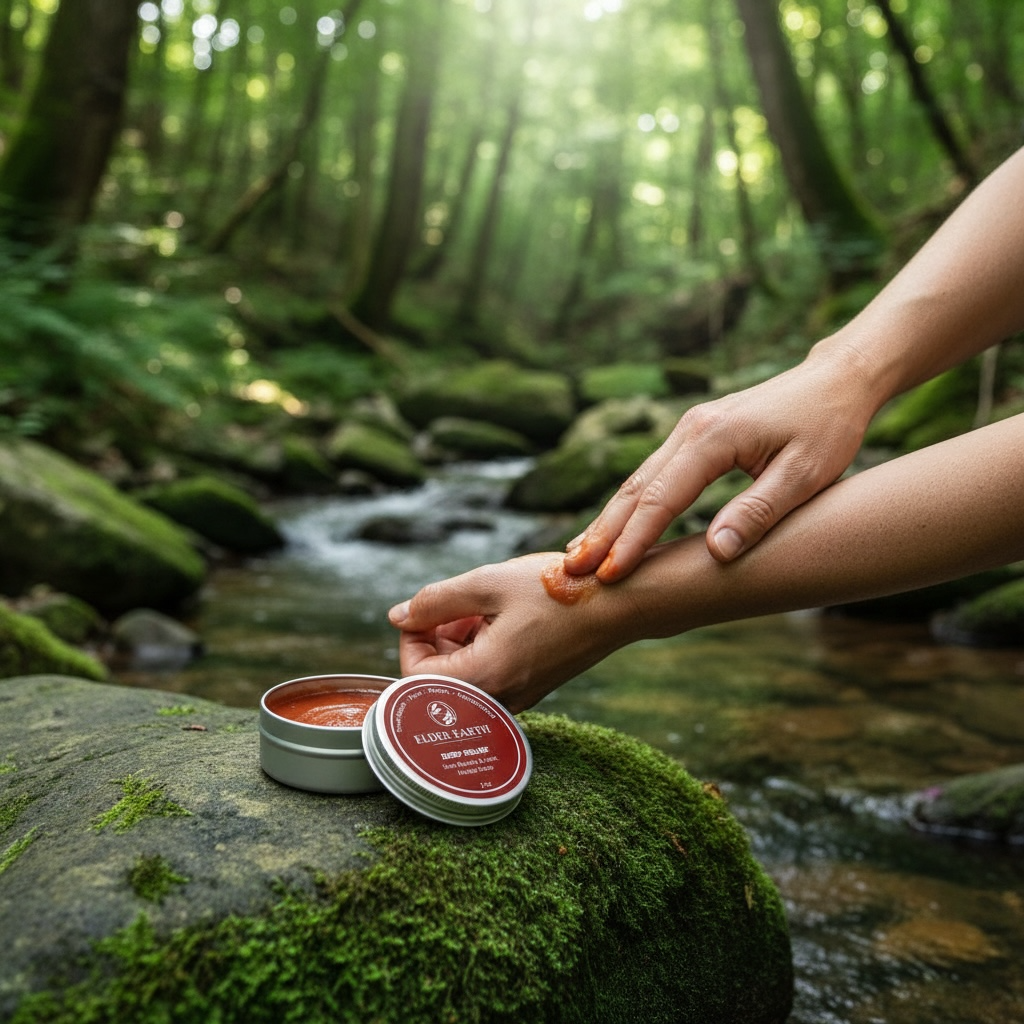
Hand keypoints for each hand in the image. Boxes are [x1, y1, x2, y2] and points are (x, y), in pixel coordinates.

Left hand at [387, 553, 635, 711]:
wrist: (619, 603)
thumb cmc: (557, 591)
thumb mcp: (487, 583)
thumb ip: (435, 601)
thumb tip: (398, 616)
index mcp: (483, 678)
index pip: (414, 679)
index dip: (411, 639)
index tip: (430, 609)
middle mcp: (499, 700)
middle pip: (437, 681)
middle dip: (435, 639)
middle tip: (460, 603)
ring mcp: (517, 698)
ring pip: (463, 678)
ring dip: (459, 641)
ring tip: (485, 606)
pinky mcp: (530, 689)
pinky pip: (488, 677)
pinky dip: (483, 648)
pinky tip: (503, 619)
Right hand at [563, 346, 874, 581]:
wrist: (836, 379)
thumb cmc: (828, 426)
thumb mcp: (805, 475)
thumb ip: (758, 512)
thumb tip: (716, 552)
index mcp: (713, 438)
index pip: (662, 499)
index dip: (634, 541)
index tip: (609, 576)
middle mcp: (691, 429)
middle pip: (636, 489)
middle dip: (603, 532)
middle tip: (571, 571)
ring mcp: (688, 429)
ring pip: (637, 481)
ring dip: (608, 520)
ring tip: (578, 554)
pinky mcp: (694, 435)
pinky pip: (651, 475)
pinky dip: (628, 505)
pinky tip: (613, 526)